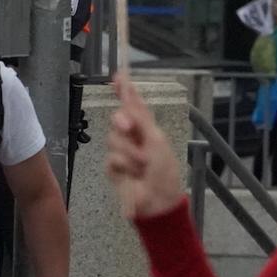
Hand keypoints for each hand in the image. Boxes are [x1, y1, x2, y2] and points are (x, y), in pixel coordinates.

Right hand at [105, 76, 185, 219]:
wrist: (158, 200)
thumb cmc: (164, 171)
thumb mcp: (156, 141)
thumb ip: (141, 120)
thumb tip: (129, 98)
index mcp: (148, 129)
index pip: (135, 107)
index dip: (126, 91)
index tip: (119, 76)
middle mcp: (134, 138)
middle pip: (119, 119)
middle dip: (122, 121)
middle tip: (128, 126)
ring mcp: (122, 153)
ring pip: (114, 139)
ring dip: (130, 151)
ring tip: (142, 164)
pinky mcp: (114, 169)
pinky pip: (111, 159)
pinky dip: (124, 164)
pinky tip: (133, 173)